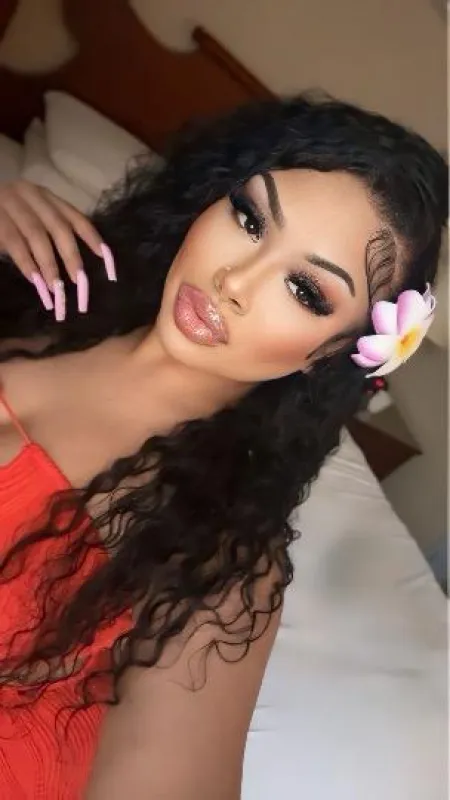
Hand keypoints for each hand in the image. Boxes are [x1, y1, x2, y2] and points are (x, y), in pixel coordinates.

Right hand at [0, 180, 116, 320]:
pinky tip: (35, 280)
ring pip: (37, 235)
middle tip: (80, 281)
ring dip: (49, 264)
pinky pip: (14, 242)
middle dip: (71, 255)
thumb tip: (76, 266)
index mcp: (45, 196)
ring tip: (56, 288)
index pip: (74, 217)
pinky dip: (26, 263)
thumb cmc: (5, 219)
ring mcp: (10, 203)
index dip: (92, 237)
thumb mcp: (30, 221)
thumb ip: (50, 235)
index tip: (106, 258)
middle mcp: (30, 194)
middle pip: (58, 227)